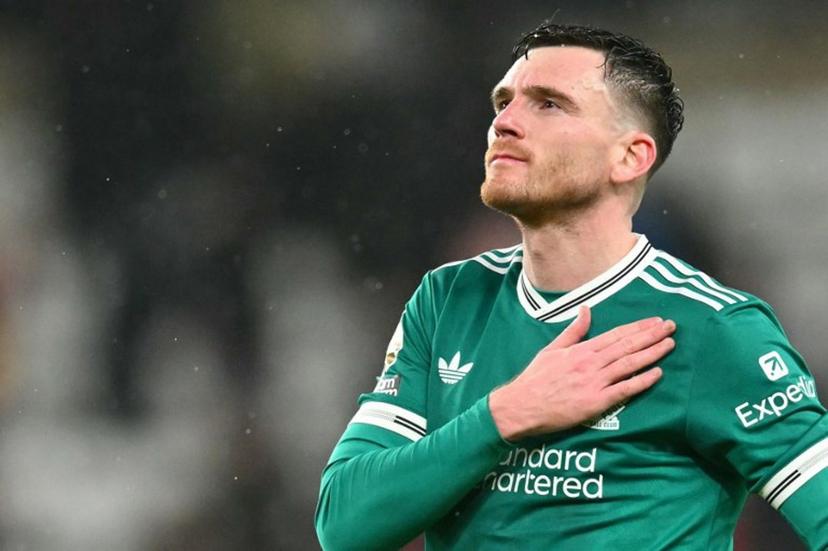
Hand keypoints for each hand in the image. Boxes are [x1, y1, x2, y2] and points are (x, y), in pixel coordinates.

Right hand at [489, 306, 674, 440]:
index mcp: (581, 349)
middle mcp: (590, 362)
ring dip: (652, 353)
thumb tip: (586, 310)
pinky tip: (657, 374)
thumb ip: (573, 331)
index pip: (616, 334)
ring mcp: (594, 382)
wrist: (522, 405)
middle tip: (671, 327)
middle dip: (651, 336)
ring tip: (670, 345)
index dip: (638, 327)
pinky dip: (642, 381)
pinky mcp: (596, 402)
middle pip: (627, 346)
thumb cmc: (535, 378)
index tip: (655, 321)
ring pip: (629, 364)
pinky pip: (624, 390)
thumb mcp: (552, 349)